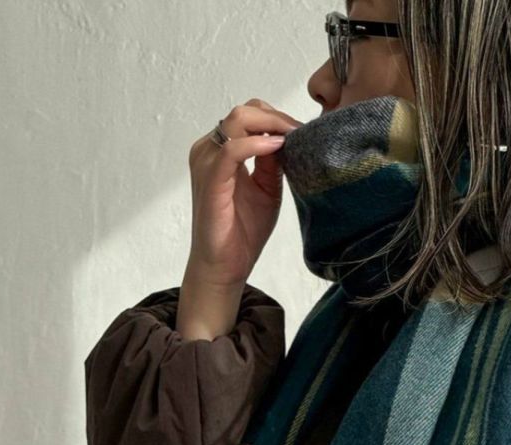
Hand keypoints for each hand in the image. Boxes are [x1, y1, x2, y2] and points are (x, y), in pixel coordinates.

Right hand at [185, 98, 301, 291]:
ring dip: (271, 125)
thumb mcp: (267, 188)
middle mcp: (209, 150)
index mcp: (221, 150)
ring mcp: (207, 162)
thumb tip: (288, 137)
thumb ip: (272, 161)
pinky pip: (232, 149)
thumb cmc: (242, 232)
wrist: (226, 267)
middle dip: (278, 118)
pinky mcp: (210, 179)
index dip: (278, 118)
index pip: (249, 116)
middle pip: (244, 112)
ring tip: (295, 139)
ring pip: (238, 121)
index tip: (304, 132)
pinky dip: (257, 144)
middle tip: (303, 134)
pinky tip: (279, 148)